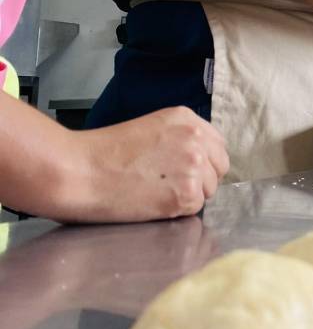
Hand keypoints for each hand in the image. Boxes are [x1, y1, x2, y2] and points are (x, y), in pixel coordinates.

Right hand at [59, 107, 228, 222]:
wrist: (78, 171)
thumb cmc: (102, 153)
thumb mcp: (150, 130)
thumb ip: (180, 139)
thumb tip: (201, 159)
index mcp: (186, 118)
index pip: (217, 145)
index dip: (204, 161)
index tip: (187, 170)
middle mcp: (196, 139)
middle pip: (219, 167)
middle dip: (201, 178)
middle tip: (169, 185)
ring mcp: (194, 166)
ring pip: (209, 189)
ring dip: (189, 195)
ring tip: (155, 192)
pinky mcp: (187, 193)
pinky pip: (195, 207)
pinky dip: (177, 210)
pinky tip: (152, 202)